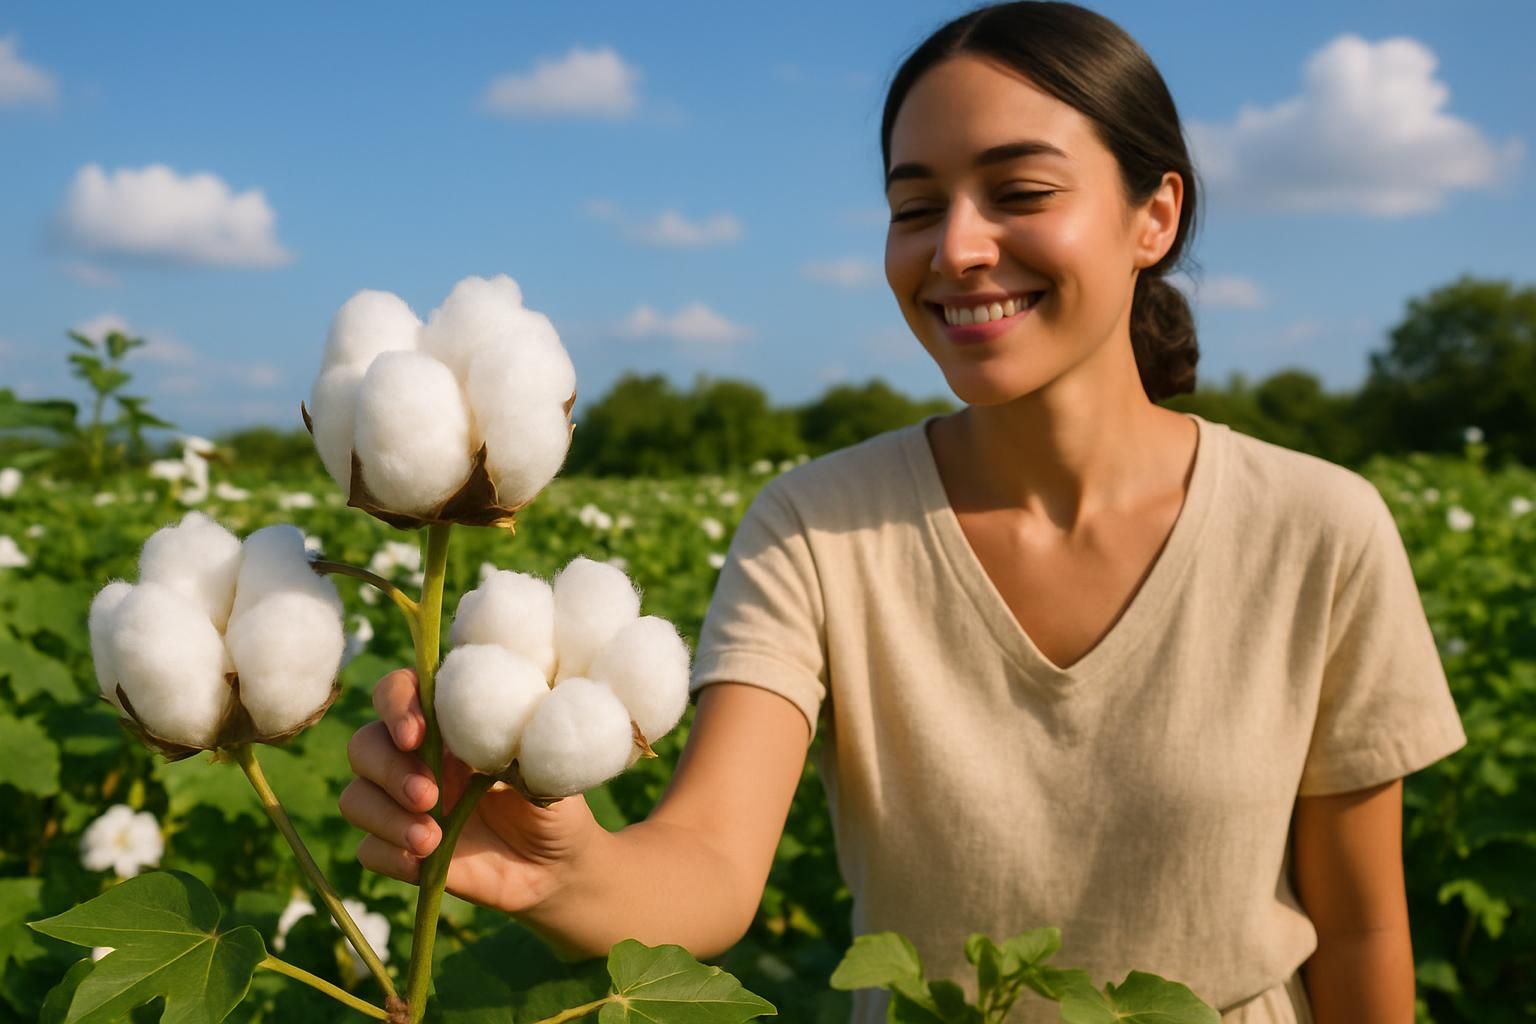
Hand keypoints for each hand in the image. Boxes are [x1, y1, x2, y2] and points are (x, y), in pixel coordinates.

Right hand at [341, 668, 602, 914]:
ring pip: (356, 797)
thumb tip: (493, 721)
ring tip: (430, 839)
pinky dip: (389, 854)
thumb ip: (514, 741)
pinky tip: (422, 862)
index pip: (398, 692)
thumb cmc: (553, 800)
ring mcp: (402, 804)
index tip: (416, 735)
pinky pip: (367, 848)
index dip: (395, 705)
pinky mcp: (399, 849)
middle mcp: (417, 757)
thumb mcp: (544, 766)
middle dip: (389, 769)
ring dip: (386, 817)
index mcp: (447, 723)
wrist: (556, 866)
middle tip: (428, 796)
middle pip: (365, 744)